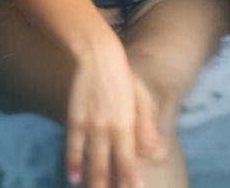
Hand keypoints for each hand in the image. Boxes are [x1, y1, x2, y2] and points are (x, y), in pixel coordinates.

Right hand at [64, 40, 165, 187]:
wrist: (99, 56)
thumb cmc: (124, 78)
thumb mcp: (142, 98)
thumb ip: (148, 126)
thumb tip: (156, 150)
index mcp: (127, 123)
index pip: (129, 158)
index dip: (130, 177)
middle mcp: (108, 127)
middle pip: (109, 165)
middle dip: (111, 184)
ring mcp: (91, 123)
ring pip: (91, 159)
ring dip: (94, 180)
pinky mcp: (76, 117)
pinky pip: (73, 145)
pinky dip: (73, 162)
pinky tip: (73, 177)